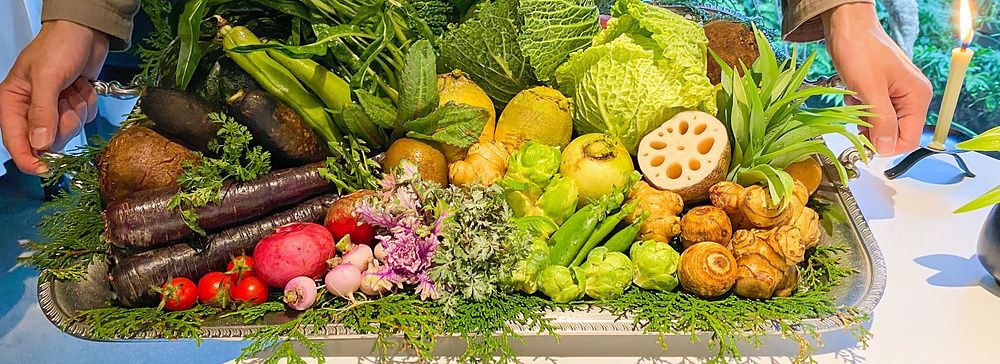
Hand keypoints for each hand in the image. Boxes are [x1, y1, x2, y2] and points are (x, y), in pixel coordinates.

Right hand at [0, 20, 108, 173]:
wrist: (86, 31)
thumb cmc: (59, 46)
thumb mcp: (47, 77)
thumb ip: (42, 111)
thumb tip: (40, 144)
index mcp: (12, 102)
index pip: (15, 141)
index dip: (29, 159)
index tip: (46, 170)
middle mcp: (31, 109)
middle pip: (46, 140)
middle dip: (62, 123)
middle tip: (66, 100)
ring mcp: (53, 107)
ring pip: (68, 130)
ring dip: (76, 110)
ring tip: (74, 88)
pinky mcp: (73, 104)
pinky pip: (84, 118)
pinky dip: (87, 103)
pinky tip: (83, 86)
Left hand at [823, 3, 931, 155]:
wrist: (847, 25)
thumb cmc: (859, 49)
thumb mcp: (869, 89)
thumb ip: (881, 122)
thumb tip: (886, 149)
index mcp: (918, 96)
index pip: (908, 140)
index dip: (886, 145)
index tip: (863, 141)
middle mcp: (912, 96)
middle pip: (893, 133)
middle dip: (871, 128)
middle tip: (858, 109)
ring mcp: (897, 93)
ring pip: (879, 123)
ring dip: (863, 116)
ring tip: (856, 95)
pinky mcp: (882, 90)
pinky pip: (871, 111)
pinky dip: (859, 106)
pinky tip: (854, 91)